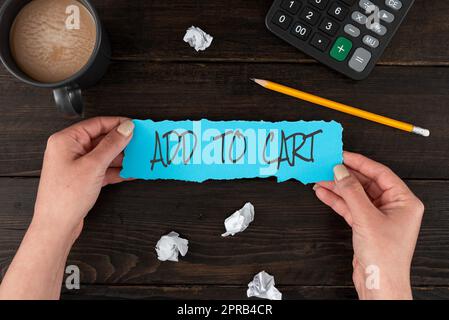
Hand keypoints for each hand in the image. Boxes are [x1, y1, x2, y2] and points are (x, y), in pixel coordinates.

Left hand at [33, 117, 134, 241]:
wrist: (57, 226)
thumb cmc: (65, 197)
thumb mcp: (94, 165)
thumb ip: (112, 144)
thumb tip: (126, 128)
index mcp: (66, 140)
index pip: (97, 124)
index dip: (118, 123)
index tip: (134, 125)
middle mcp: (69, 150)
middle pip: (101, 139)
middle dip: (121, 143)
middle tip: (139, 143)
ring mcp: (75, 165)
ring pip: (103, 155)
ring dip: (120, 158)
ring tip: (137, 159)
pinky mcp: (82, 178)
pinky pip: (102, 169)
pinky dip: (116, 171)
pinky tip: (129, 172)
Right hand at [313, 152, 423, 299]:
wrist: (378, 283)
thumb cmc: (385, 257)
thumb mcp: (366, 218)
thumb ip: (351, 192)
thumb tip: (341, 172)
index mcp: (404, 201)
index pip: (380, 173)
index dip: (360, 163)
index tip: (342, 156)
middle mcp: (393, 207)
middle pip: (366, 183)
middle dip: (345, 176)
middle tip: (328, 166)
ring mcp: (378, 216)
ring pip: (355, 195)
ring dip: (337, 188)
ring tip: (320, 179)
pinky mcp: (366, 225)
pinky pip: (349, 207)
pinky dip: (336, 200)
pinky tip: (324, 193)